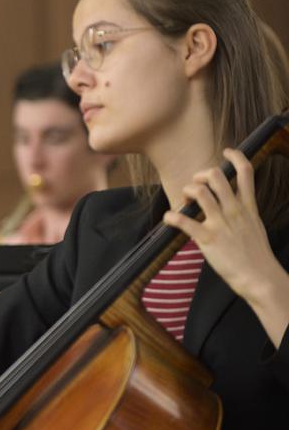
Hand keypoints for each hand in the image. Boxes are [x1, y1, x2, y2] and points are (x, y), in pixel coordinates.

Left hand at [163, 149, 282, 302]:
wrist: (260, 277)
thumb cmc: (256, 255)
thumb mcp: (255, 226)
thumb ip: (244, 212)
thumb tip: (233, 204)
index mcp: (247, 207)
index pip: (246, 172)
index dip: (235, 157)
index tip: (226, 151)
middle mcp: (234, 211)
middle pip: (217, 176)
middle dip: (200, 174)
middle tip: (195, 185)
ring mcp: (221, 223)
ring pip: (200, 192)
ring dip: (187, 191)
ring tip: (184, 200)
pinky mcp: (208, 238)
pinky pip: (184, 221)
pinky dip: (171, 217)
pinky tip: (169, 219)